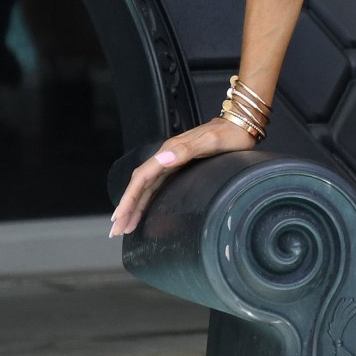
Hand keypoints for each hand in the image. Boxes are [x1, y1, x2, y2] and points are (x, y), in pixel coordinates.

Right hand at [108, 117, 258, 236]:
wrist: (240, 125)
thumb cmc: (229, 134)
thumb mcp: (210, 141)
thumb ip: (186, 149)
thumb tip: (163, 160)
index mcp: (170, 151)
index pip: (142, 177)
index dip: (130, 198)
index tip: (121, 215)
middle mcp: (167, 157)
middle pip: (139, 185)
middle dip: (126, 207)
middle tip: (116, 230)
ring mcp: (171, 162)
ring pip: (146, 187)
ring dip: (134, 206)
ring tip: (125, 226)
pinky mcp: (178, 166)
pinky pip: (155, 186)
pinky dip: (146, 200)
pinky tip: (142, 210)